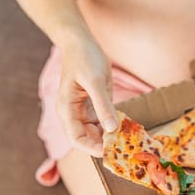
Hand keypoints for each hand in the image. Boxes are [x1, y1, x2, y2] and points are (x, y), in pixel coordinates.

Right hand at [56, 39, 116, 156]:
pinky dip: (114, 125)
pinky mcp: (96, 105)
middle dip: (103, 144)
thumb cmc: (84, 59)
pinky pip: (104, 121)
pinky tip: (126, 126)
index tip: (111, 151)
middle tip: (124, 147)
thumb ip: (103, 106)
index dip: (92, 148)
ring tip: (128, 139)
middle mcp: (74, 113)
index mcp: (67, 110)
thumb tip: (111, 129)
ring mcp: (85, 110)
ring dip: (110, 136)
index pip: (77, 138)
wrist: (82, 43)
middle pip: (88, 138)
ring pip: (97, 132)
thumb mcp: (95, 82)